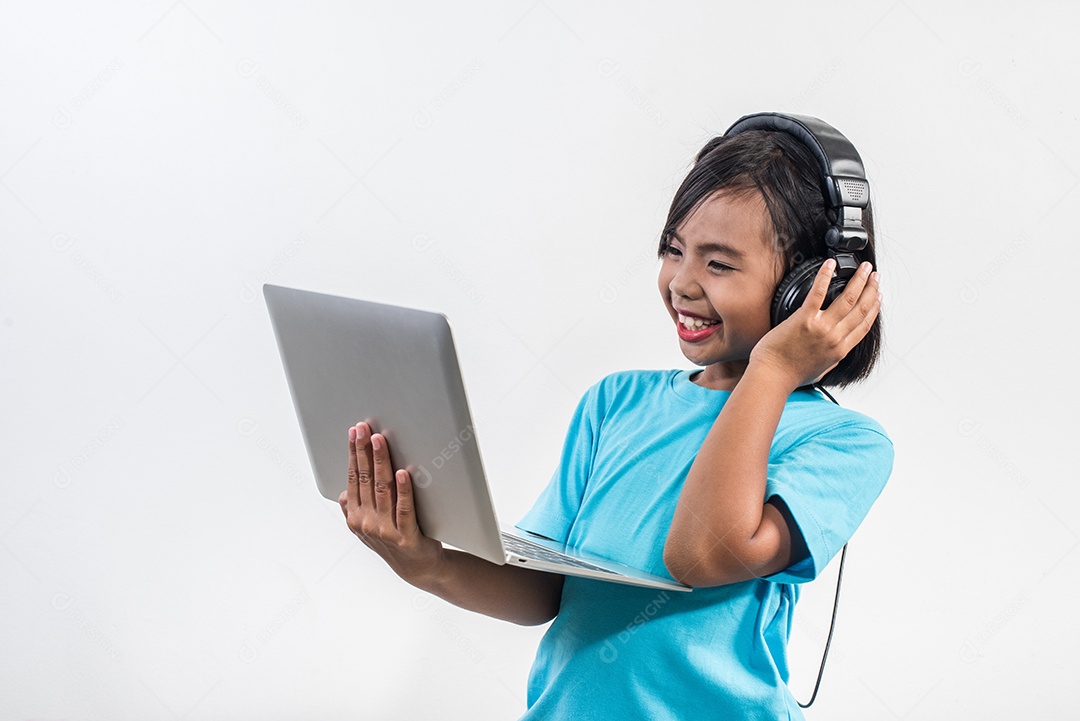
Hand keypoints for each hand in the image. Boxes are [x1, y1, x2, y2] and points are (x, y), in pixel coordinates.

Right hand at [338, 421, 444, 582]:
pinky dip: (403, 490)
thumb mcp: (367, 526)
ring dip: (381, 462)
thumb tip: (344, 492)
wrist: (416, 566)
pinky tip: (403, 473)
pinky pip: (404, 509)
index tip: (354, 432)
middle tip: (364, 428)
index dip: (353, 454)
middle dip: (363, 451)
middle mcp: (366, 522)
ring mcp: (385, 530)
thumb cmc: (393, 540)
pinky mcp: (405, 535)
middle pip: (365, 479)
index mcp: (356, 517)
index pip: (353, 478)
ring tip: (380, 441)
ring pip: (382, 489)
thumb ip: (354, 508)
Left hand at [750, 259, 880, 388]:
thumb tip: (836, 351)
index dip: (875, 307)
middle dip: (871, 288)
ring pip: (848, 298)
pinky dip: (825, 276)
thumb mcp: (821, 370)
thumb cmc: (790, 375)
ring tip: (864, 267)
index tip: (879, 296)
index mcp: (840, 350)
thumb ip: (832, 358)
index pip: (865, 324)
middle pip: (861, 308)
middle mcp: (835, 338)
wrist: (771, 377)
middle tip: (875, 275)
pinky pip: (818, 293)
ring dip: (859, 280)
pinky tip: (830, 264)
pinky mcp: (803, 320)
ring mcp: (821, 328)